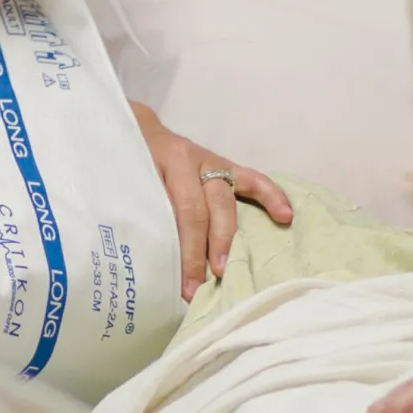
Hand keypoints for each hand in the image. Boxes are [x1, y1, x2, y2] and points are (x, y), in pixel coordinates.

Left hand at [131, 101, 293, 295]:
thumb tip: (150, 259)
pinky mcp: (224, 165)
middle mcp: (193, 160)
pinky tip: (285, 216)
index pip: (184, 212)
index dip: (189, 252)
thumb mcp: (127, 179)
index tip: (188, 286)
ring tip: (234, 264)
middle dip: (209, 249)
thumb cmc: (129, 159)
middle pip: (208, 208)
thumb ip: (141, 208)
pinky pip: (252, 179)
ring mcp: (211, 162)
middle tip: (209, 282)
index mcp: (167, 163)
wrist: (135, 126)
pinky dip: (271, 195)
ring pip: (229, 198)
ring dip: (231, 234)